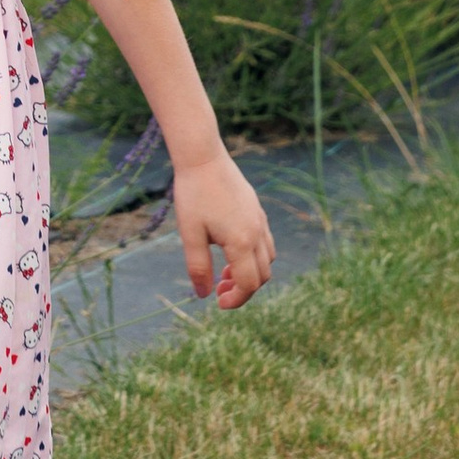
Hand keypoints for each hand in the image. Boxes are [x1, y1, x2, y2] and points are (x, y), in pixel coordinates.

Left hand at [173, 145, 273, 306]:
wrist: (202, 156)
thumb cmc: (193, 194)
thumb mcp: (190, 234)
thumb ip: (198, 267)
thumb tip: (204, 295)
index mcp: (242, 241)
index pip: (249, 284)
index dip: (235, 300)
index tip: (218, 302)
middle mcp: (257, 232)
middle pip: (262, 276)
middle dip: (243, 289)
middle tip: (218, 288)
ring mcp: (260, 220)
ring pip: (267, 259)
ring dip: (250, 272)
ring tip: (223, 269)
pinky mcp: (257, 210)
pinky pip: (265, 242)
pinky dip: (253, 255)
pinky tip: (230, 248)